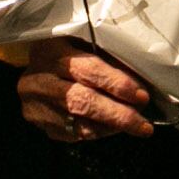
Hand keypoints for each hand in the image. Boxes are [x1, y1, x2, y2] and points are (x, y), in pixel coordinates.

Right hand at [13, 36, 154, 141]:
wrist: (34, 72)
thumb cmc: (65, 52)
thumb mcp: (80, 44)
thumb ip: (103, 58)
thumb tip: (138, 80)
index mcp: (51, 51)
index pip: (88, 69)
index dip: (117, 84)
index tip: (141, 96)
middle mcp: (39, 79)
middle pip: (83, 101)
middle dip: (118, 114)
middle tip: (143, 124)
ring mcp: (35, 105)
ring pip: (78, 123)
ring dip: (111, 127)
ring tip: (136, 127)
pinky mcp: (39, 123)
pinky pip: (73, 134)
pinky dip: (98, 132)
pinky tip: (114, 129)